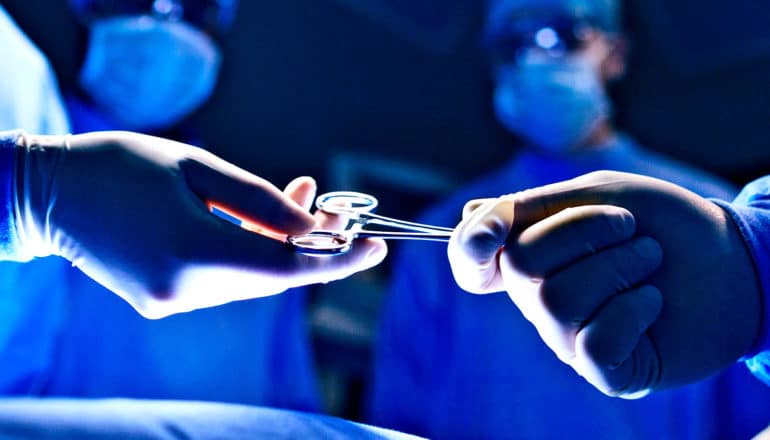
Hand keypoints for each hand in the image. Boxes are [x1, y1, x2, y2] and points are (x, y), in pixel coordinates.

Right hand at [14, 131, 386, 317]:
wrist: (48, 195)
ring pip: (252, 278)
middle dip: (312, 245)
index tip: (376, 248)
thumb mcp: (196, 167)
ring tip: (301, 197)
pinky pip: (225, 280)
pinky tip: (257, 222)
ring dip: (281, 244)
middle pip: (273, 276)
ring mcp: (172, 302)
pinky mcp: (164, 301)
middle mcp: (185, 290)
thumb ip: (261, 202)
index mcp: (192, 252)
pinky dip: (249, 253)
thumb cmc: (119, 166)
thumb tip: (315, 228)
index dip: (337, 260)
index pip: (286, 269)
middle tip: (338, 207)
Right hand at [449, 171, 760, 397]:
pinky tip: (652, 302)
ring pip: (556, 302)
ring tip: (649, 260)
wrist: (731, 258)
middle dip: (582, 232)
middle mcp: (539, 299)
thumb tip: (469, 219)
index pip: (471, 261)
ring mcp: (570, 337)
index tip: (493, 234)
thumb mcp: (596, 194)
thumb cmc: (662, 224)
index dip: (469, 248)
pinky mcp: (606, 370)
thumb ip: (529, 206)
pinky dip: (632, 310)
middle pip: (520, 267)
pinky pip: (594, 344)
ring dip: (617, 266)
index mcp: (530, 256)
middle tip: (628, 227)